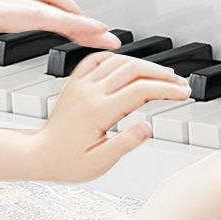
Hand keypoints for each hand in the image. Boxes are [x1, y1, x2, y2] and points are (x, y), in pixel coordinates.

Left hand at [32, 54, 190, 181]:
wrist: (37, 155)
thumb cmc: (66, 163)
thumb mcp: (99, 163)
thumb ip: (125, 144)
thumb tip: (148, 127)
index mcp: (98, 112)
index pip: (141, 91)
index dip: (167, 90)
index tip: (184, 93)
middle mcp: (90, 93)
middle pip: (134, 70)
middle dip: (162, 74)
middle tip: (180, 84)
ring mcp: (81, 84)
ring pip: (119, 61)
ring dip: (145, 64)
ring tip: (163, 76)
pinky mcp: (75, 82)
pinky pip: (97, 59)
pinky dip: (117, 56)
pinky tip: (130, 62)